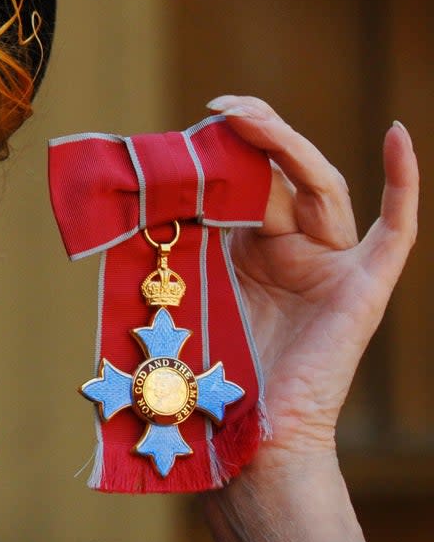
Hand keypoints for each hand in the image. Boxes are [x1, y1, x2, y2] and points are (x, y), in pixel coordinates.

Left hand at [207, 95, 418, 472]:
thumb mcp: (188, 287)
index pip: (247, 182)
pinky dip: (402, 180)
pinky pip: (394, 228)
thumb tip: (139, 189)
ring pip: (318, 186)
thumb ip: (182, 241)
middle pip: (282, 176)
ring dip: (285, 146)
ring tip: (248, 115)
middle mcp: (297, 249)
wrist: (250, 434)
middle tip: (219, 107)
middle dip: (253, 136)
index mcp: (255, 249)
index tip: (195, 120)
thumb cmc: (213, 371)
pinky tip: (397, 134)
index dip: (225, 151)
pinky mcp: (366, 286)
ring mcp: (334, 264)